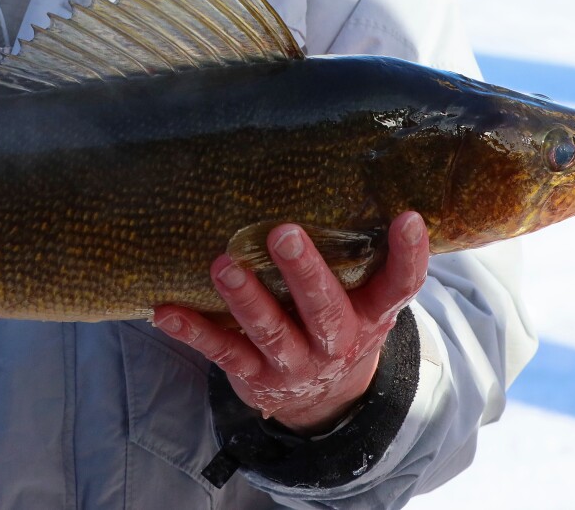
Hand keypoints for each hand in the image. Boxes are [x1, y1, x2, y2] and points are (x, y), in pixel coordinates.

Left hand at [153, 211, 429, 434]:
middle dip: (304, 274)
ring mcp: (295, 363)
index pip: (399, 285)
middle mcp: (337, 342)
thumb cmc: (338, 321)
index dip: (408, 254)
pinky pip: (222, 352)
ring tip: (223, 266)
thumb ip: (355, 253)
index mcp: (370, 315)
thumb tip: (345, 172)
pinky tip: (166, 312)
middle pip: (324, 310)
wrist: (323, 400)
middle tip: (284, 234)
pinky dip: (193, 331)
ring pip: (271, 332)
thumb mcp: (361, 297)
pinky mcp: (255, 376)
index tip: (406, 217)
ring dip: (246, 300)